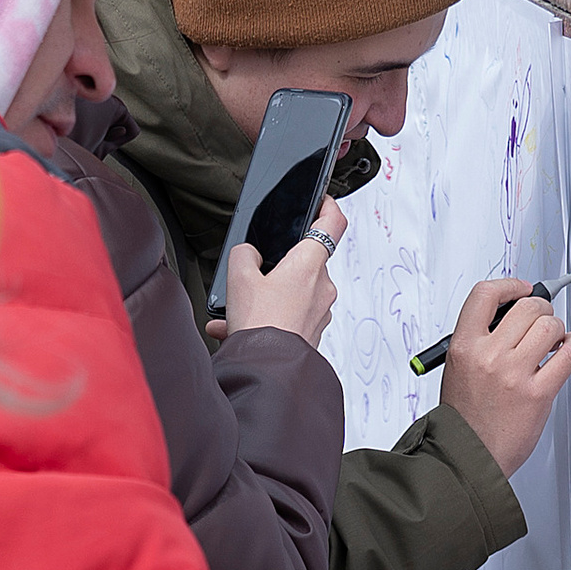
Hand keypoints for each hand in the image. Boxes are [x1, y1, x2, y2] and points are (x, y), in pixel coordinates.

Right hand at [217, 194, 344, 352]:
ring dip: (268, 295)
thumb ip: (243, 254)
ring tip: (239, 309)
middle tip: (256, 272)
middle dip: (279, 265)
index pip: (333, 222)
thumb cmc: (260, 327)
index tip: (321, 200)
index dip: (328, 205)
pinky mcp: (312, 332)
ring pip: (294, 292)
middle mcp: (322, 287)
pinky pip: (290, 315)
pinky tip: (239, 327)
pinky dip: (268, 317)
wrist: (266, 370)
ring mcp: (320, 311)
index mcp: (310, 264)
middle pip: (306, 262)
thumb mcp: (237, 277)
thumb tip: (249, 255)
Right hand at [437, 277, 570, 477]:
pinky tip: (566, 352)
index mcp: (464, 347)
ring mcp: (514, 374)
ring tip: (553, 342)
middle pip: (527, 306)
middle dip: (541, 310)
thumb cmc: (466, 418)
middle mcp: (488, 356)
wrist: (468, 457)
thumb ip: (481, 340)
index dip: (510, 285)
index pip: (485, 295)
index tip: (522, 289)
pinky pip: (569, 353)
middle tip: (542, 321)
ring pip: (550, 325)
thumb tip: (514, 316)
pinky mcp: (538, 393)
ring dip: (557, 330)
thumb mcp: (459, 369)